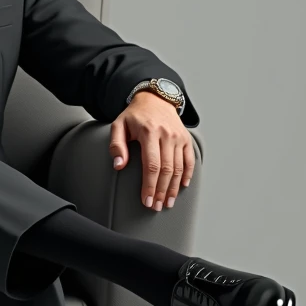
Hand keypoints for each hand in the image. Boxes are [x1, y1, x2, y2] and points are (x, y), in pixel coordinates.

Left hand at [109, 91, 194, 210]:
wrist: (155, 99)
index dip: (149, 185)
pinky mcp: (186, 139)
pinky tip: (182, 187)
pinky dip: (187, 174)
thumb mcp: (118, 126)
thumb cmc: (134, 115)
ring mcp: (179, 137)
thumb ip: (116, 145)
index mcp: (149, 132)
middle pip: (166, 170)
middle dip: (161, 191)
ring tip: (167, 202)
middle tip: (155, 206)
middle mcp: (167, 135)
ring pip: (178, 167)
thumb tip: (119, 166)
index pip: (151, 165)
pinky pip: (189, 160)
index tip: (146, 200)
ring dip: (173, 188)